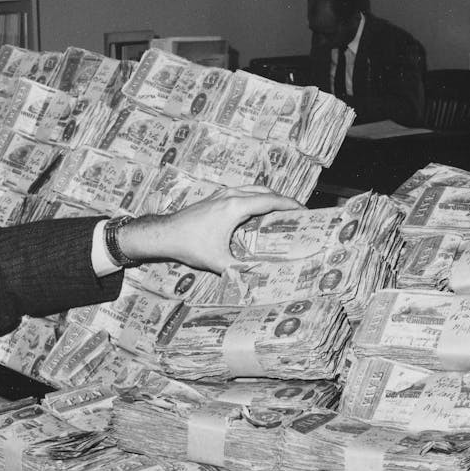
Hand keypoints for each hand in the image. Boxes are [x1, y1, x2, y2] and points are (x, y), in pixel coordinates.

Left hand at [117, 186, 302, 273]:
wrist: (164, 234)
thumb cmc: (190, 245)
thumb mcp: (218, 262)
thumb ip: (239, 271)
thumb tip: (256, 280)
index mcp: (236, 207)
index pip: (271, 201)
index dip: (290, 205)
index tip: (305, 210)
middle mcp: (231, 195)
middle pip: (265, 192)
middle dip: (282, 201)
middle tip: (295, 214)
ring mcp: (221, 194)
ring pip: (252, 190)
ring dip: (267, 199)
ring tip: (278, 213)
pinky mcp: (214, 198)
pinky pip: (241, 193)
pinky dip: (253, 199)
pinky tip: (254, 215)